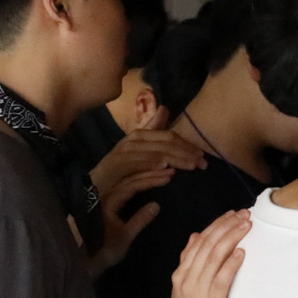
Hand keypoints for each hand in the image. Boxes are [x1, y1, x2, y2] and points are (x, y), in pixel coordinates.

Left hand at [87, 167, 173, 273]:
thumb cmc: (104, 250)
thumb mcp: (125, 236)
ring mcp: (106, 200)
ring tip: (163, 175)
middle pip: (131, 180)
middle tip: (170, 172)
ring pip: (128, 183)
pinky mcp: (108, 205)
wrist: (84, 261)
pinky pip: (126, 189)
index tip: (168, 177)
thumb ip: (140, 220)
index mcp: (109, 202)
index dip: (151, 180)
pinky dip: (139, 184)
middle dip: (151, 175)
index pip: (133, 185)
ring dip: (145, 177)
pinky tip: (148, 184)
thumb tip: (156, 205)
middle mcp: (106, 197)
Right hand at [91, 129, 205, 198]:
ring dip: (175, 159)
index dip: (186, 144)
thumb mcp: (139, 151)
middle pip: (164, 143)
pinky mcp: (115, 165)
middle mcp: (131, 141)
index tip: (202, 155)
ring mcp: (122, 152)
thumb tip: (164, 108)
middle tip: (203, 163)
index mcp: (139, 136)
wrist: (94, 189)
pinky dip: (152, 166)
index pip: (167, 136)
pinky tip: (166, 170)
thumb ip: (152, 130)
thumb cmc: (119, 172)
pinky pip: (137, 164)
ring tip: (191, 166)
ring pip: (154, 153)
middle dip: (185, 152)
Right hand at [168, 210, 250, 297]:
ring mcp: (197, 289)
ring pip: (214, 256)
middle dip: (226, 226)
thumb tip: (196, 236)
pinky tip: (241, 252)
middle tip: (244, 213)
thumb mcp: (186, 289)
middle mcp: (186, 278)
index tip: (233, 214)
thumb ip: (190, 263)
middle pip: (207, 244)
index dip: (217, 225)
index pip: (199, 241)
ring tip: (246, 225)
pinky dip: (231, 263)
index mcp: (181, 274)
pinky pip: (221, 278)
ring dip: (231, 238)